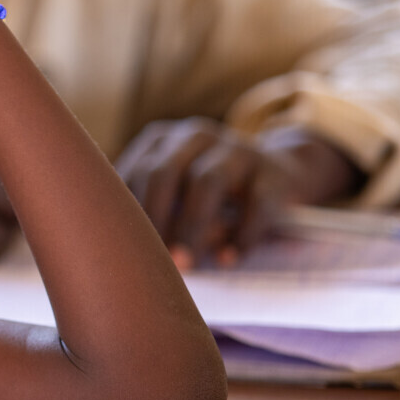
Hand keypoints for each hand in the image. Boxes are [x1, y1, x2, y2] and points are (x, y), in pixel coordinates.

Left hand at [114, 119, 361, 268]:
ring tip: (185, 263)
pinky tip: (227, 259)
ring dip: (192, 226)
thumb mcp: (176, 191)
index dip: (127, 211)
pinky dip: (242, 234)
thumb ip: (152, 210)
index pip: (135, 171)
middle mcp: (196, 136)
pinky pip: (256, 203)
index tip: (122, 248)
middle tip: (151, 259)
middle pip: (165, 172)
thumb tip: (130, 251)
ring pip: (207, 182)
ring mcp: (237, 148)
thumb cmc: (208, 194)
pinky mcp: (273, 172)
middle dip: (156, 218)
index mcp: (162, 140)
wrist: (278, 174)